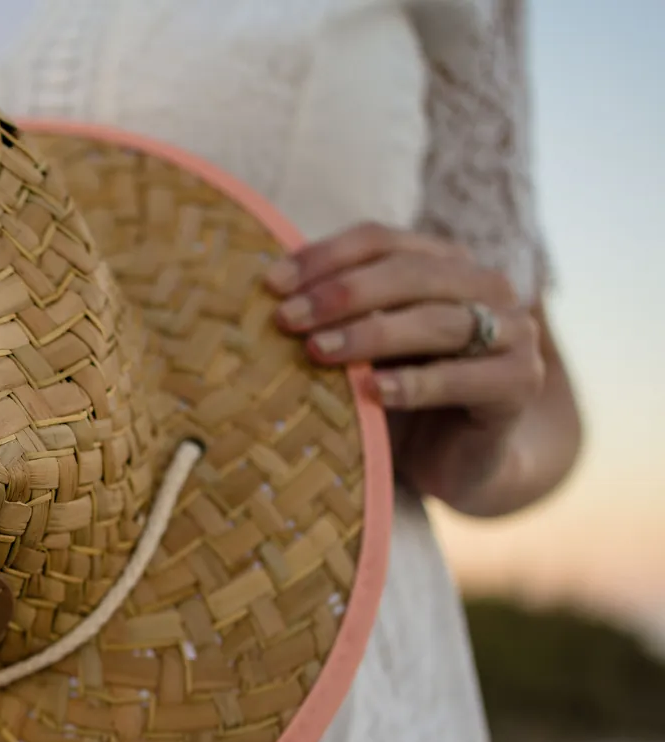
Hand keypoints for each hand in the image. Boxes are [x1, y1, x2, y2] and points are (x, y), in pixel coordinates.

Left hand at [264, 222, 545, 514]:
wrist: (455, 459)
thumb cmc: (396, 394)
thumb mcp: (361, 347)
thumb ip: (332, 314)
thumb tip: (264, 289)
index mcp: (443, 263)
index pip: (382, 240)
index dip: (325, 256)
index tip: (271, 283)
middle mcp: (486, 286)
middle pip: (411, 273)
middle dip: (343, 293)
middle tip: (287, 319)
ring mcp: (512, 332)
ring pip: (440, 322)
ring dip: (372, 334)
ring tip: (318, 351)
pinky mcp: (520, 383)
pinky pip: (467, 378)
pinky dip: (417, 383)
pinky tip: (375, 392)